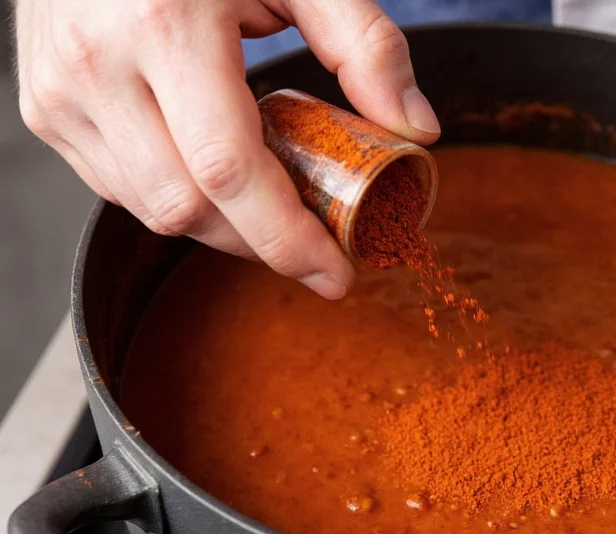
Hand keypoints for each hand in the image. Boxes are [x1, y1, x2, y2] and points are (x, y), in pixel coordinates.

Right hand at [15, 0, 440, 298]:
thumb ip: (365, 46)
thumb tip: (416, 128)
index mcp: (165, 25)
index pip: (230, 170)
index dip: (287, 239)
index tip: (335, 274)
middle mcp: (98, 66)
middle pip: (188, 209)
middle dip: (259, 243)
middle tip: (313, 243)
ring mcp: (61, 94)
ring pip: (151, 211)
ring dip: (220, 226)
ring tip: (267, 203)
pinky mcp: (46, 110)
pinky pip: (120, 190)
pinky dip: (179, 199)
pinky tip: (213, 175)